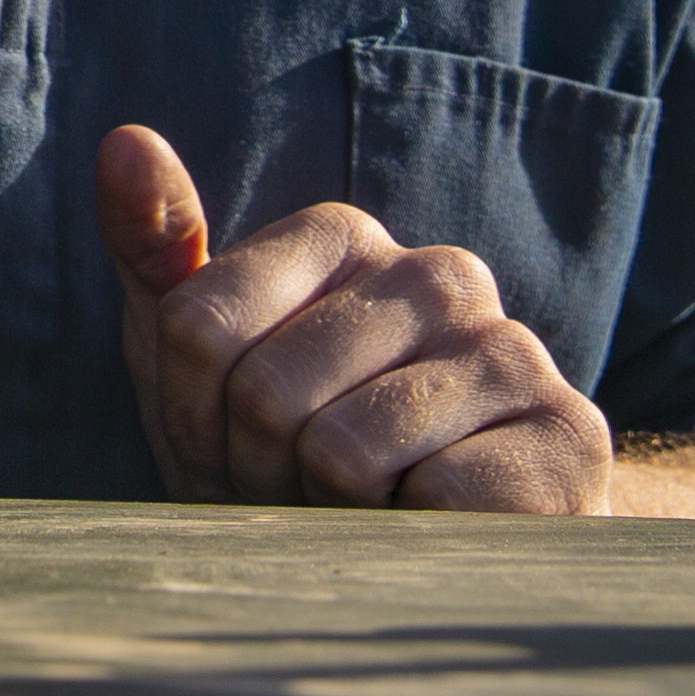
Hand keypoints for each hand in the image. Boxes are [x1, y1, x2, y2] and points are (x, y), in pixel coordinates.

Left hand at [92, 123, 612, 513]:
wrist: (440, 556)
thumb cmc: (297, 451)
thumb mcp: (201, 357)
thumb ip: (155, 248)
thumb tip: (123, 139)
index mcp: (344, 237)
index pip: (198, 326)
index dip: (193, 414)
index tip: (232, 434)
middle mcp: (441, 274)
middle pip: (266, 391)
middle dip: (262, 468)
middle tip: (303, 484)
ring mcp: (515, 351)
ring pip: (344, 449)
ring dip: (331, 510)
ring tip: (364, 505)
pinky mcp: (571, 441)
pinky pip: (434, 500)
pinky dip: (413, 538)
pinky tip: (435, 527)